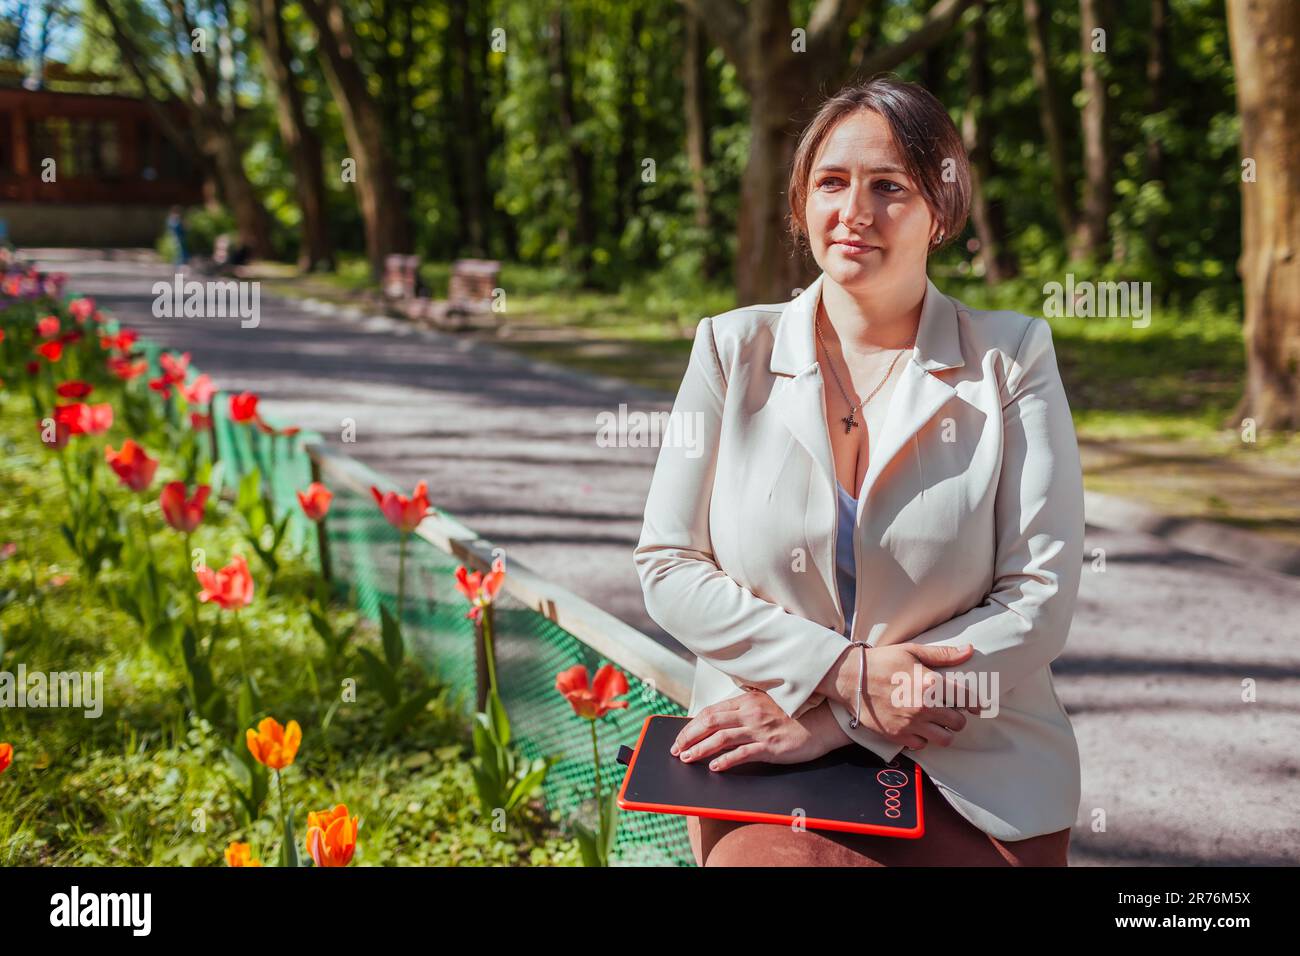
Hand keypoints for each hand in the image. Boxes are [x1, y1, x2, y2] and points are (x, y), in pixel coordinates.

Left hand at [669, 688, 832, 770]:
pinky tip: (714, 767)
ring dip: (700, 748)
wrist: (823, 721)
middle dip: (689, 736)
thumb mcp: (767, 702)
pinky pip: (742, 753)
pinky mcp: (770, 746)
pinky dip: (726, 760)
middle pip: (710, 722)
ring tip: (687, 758)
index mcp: (747, 700)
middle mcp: (750, 712)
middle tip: (676, 749)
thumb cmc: (796, 713)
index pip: (711, 711)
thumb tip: (725, 713)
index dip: (692, 724)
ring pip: (721, 738)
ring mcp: (759, 729)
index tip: (681, 736)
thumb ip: (747, 704)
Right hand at [842, 643, 982, 751]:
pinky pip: (922, 745)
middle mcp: (924, 707)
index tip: (976, 706)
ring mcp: (910, 724)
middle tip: (949, 710)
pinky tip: (916, 727)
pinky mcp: (897, 736)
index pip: (966, 698)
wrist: (849, 678)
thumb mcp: (912, 651)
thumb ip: (942, 654)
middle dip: (957, 717)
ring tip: (936, 722)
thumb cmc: (881, 661)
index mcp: (930, 684)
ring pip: (944, 739)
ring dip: (944, 732)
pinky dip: (922, 738)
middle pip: (958, 723)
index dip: (975, 703)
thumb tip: (968, 651)